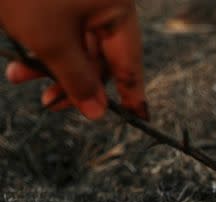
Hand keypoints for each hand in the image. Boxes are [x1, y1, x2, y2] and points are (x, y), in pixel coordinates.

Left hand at [1, 0, 146, 119]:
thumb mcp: (51, 44)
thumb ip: (78, 82)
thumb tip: (98, 113)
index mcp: (117, 7)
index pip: (128, 61)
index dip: (131, 93)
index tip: (140, 118)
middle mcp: (106, 1)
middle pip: (100, 55)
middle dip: (71, 79)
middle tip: (49, 103)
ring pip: (76, 44)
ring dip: (49, 65)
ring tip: (19, 76)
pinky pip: (62, 29)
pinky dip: (42, 46)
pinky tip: (21, 58)